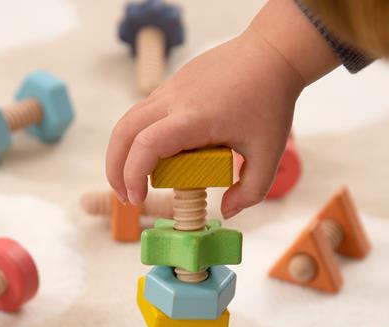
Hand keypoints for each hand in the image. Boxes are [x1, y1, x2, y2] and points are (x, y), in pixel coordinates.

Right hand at [106, 0, 337, 218]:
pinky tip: (154, 156)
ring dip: (122, 151)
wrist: (272, 53)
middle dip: (116, 168)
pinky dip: (137, 136)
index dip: (133, 176)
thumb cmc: (271, 101)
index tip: (137, 199)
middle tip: (125, 196)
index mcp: (193, 118)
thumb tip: (226, 211)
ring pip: (129, 120)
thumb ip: (250, 191)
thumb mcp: (269, 154)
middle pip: (124, 132)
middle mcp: (173, 100)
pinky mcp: (173, 84)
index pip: (145, 146)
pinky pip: (145, 112)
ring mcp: (170, 89)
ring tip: (132, 180)